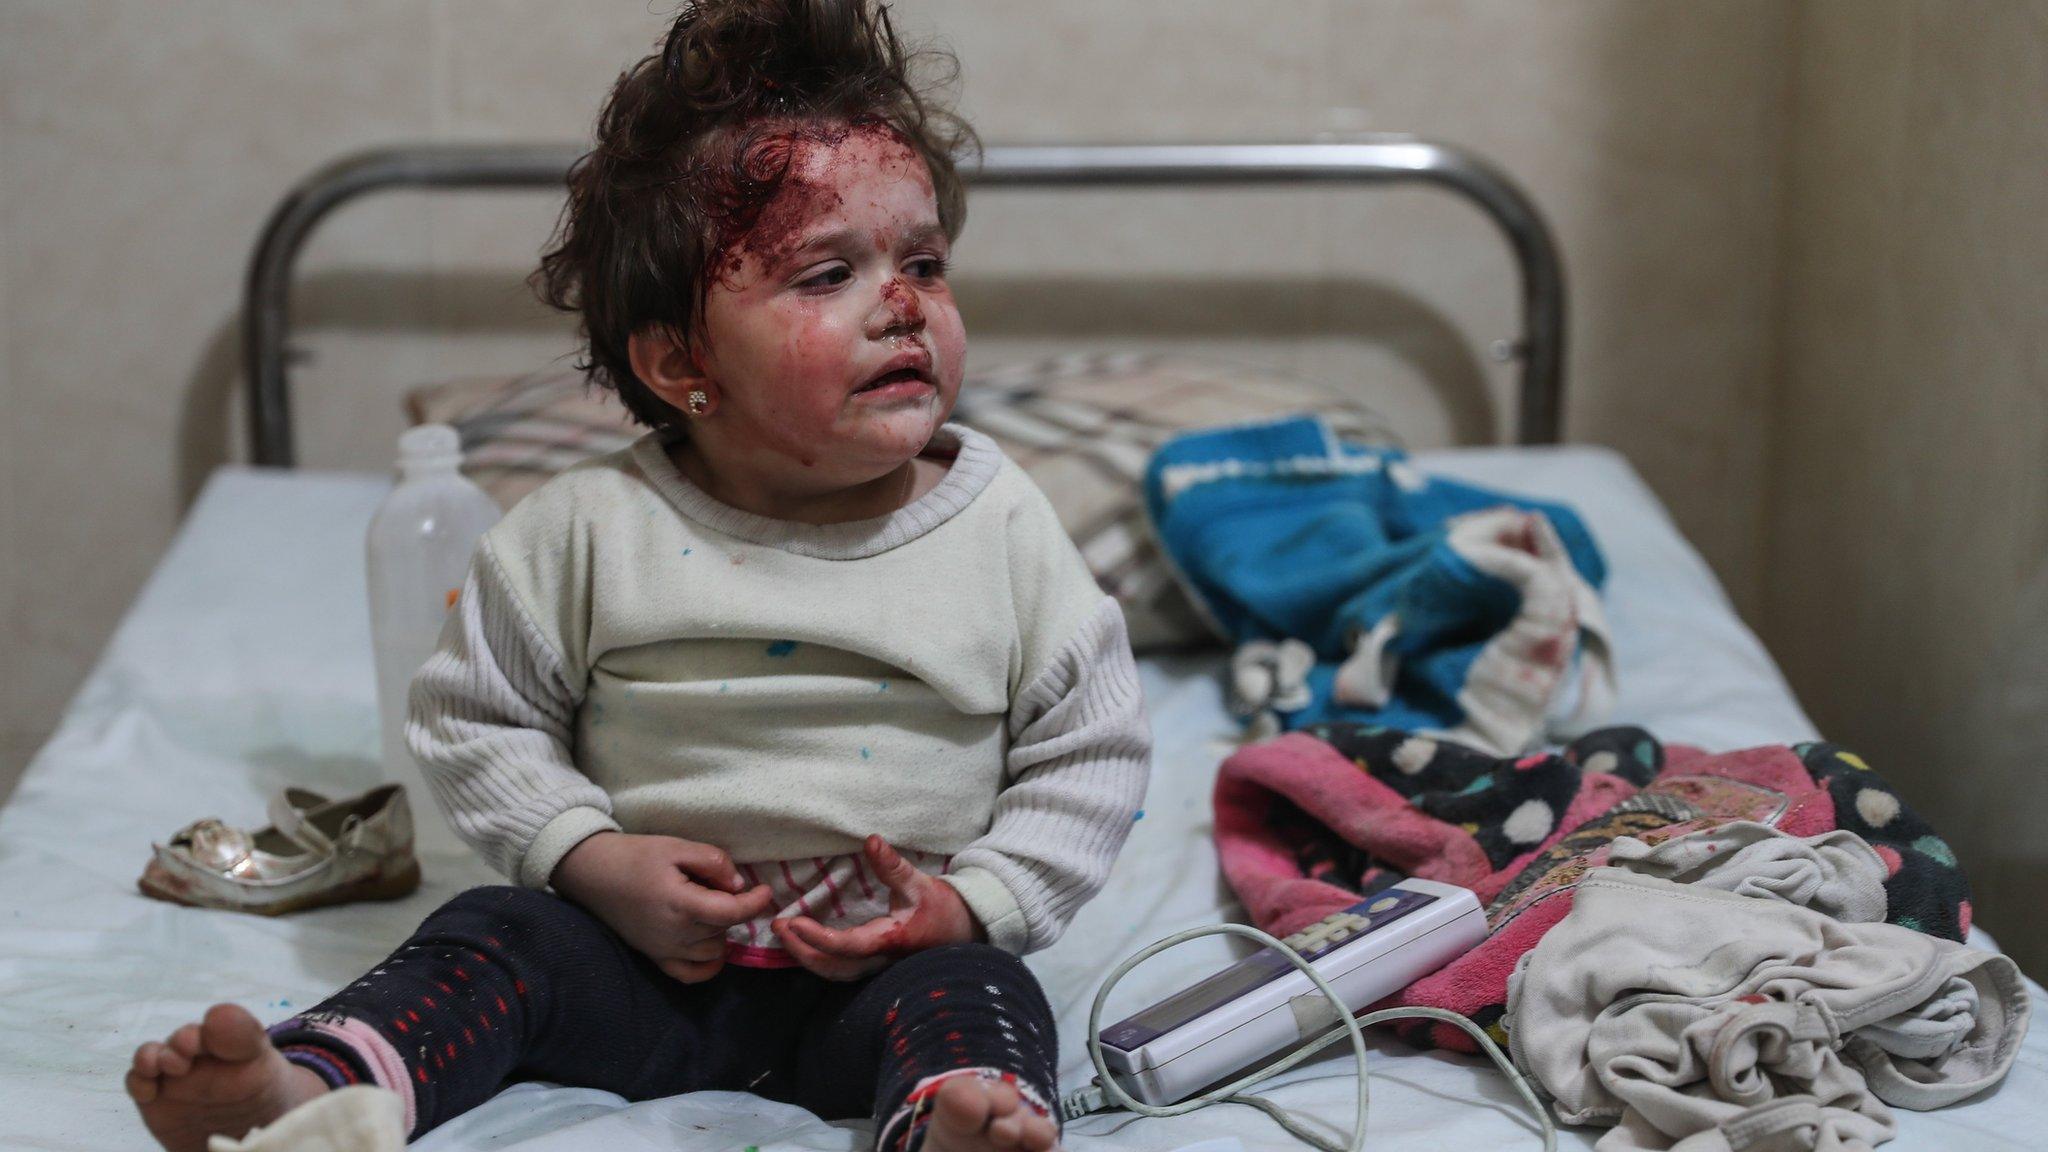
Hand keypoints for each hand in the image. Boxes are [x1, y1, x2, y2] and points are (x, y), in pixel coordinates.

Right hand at [550, 831, 774, 983]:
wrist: (593, 873)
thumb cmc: (635, 855)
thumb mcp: (677, 846)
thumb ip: (713, 862)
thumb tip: (738, 886)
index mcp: (681, 904)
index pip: (731, 913)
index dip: (755, 903)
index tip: (765, 890)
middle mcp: (675, 934)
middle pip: (724, 930)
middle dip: (732, 909)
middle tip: (715, 886)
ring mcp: (663, 950)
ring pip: (713, 951)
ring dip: (720, 931)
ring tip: (706, 907)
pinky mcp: (654, 957)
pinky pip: (691, 974)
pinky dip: (708, 965)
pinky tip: (712, 944)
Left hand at [771, 835, 982, 980]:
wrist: (965, 930)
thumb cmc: (943, 908)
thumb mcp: (921, 884)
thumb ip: (893, 865)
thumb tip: (871, 840)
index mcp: (888, 941)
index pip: (846, 946)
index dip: (817, 937)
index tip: (793, 922)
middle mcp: (879, 961)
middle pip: (832, 967)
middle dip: (801, 950)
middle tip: (778, 927)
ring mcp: (876, 967)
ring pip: (834, 972)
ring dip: (807, 956)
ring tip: (785, 934)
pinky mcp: (874, 964)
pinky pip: (841, 967)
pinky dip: (819, 957)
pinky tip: (805, 942)